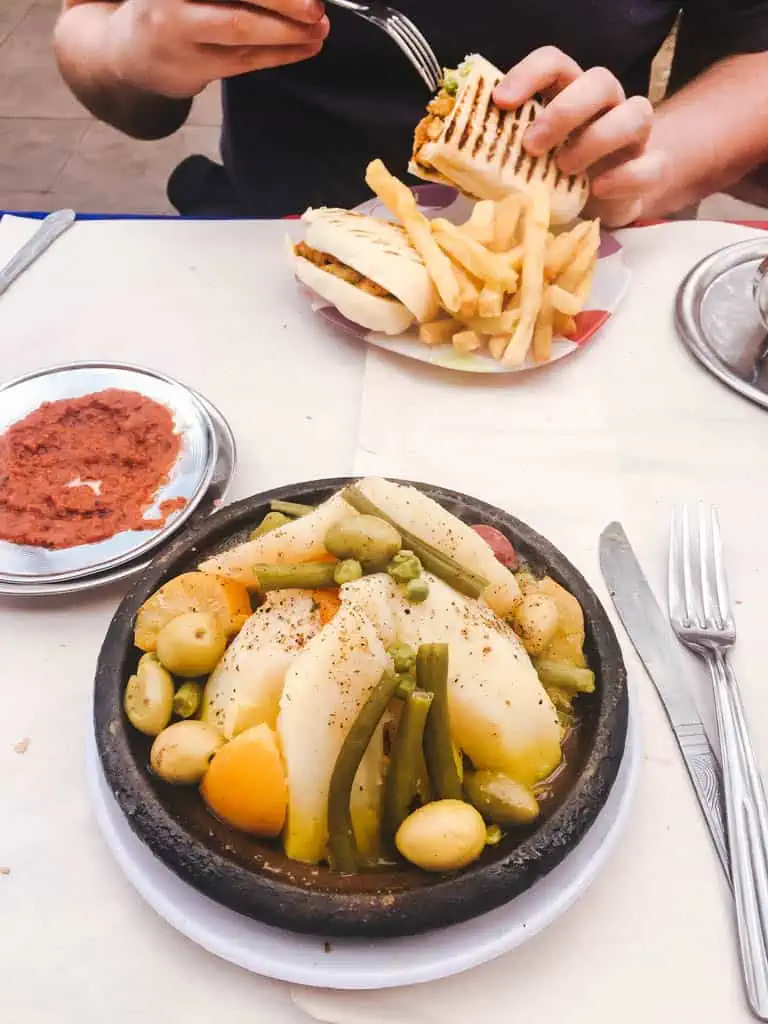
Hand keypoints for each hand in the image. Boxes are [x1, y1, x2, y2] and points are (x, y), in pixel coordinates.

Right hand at [106, 0, 328, 98]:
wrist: (126, 50)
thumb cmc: (168, 6)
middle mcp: (174, 1)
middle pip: (237, 2)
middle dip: (282, 4)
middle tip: (315, 8)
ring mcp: (181, 34)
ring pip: (242, 34)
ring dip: (288, 34)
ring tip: (319, 29)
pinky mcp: (194, 68)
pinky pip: (245, 61)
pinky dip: (280, 54)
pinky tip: (305, 47)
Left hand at [493, 47, 664, 225]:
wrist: (604, 201)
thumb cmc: (559, 174)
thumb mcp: (528, 161)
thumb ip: (502, 152)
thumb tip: (455, 164)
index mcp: (570, 93)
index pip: (555, 62)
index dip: (529, 74)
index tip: (501, 101)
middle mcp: (605, 104)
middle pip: (599, 80)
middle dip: (563, 111)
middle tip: (532, 145)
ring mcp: (632, 134)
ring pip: (635, 113)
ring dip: (596, 140)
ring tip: (564, 169)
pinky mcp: (649, 166)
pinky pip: (650, 164)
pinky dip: (624, 176)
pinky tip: (597, 188)